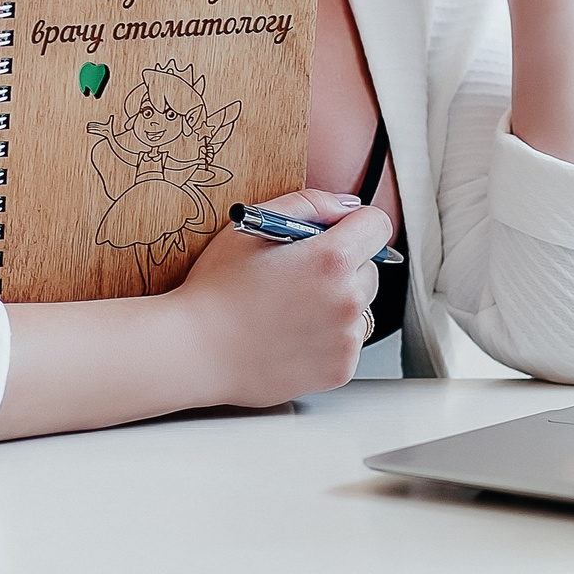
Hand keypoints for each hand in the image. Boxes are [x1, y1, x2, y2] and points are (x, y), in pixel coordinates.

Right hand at [171, 190, 389, 406]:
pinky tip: (292, 334)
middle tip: (299, 275)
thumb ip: (308, 204)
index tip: (336, 234)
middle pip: (369, 268)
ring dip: (338, 304)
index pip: (377, 226)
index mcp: (331, 259)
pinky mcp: (339, 369)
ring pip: (360, 308)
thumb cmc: (217, 290)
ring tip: (291, 309)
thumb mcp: (253, 226)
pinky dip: (329, 337)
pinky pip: (348, 342)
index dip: (355, 225)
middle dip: (343, 266)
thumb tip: (345, 207)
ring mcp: (346, 339)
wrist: (196, 351)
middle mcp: (346, 300)